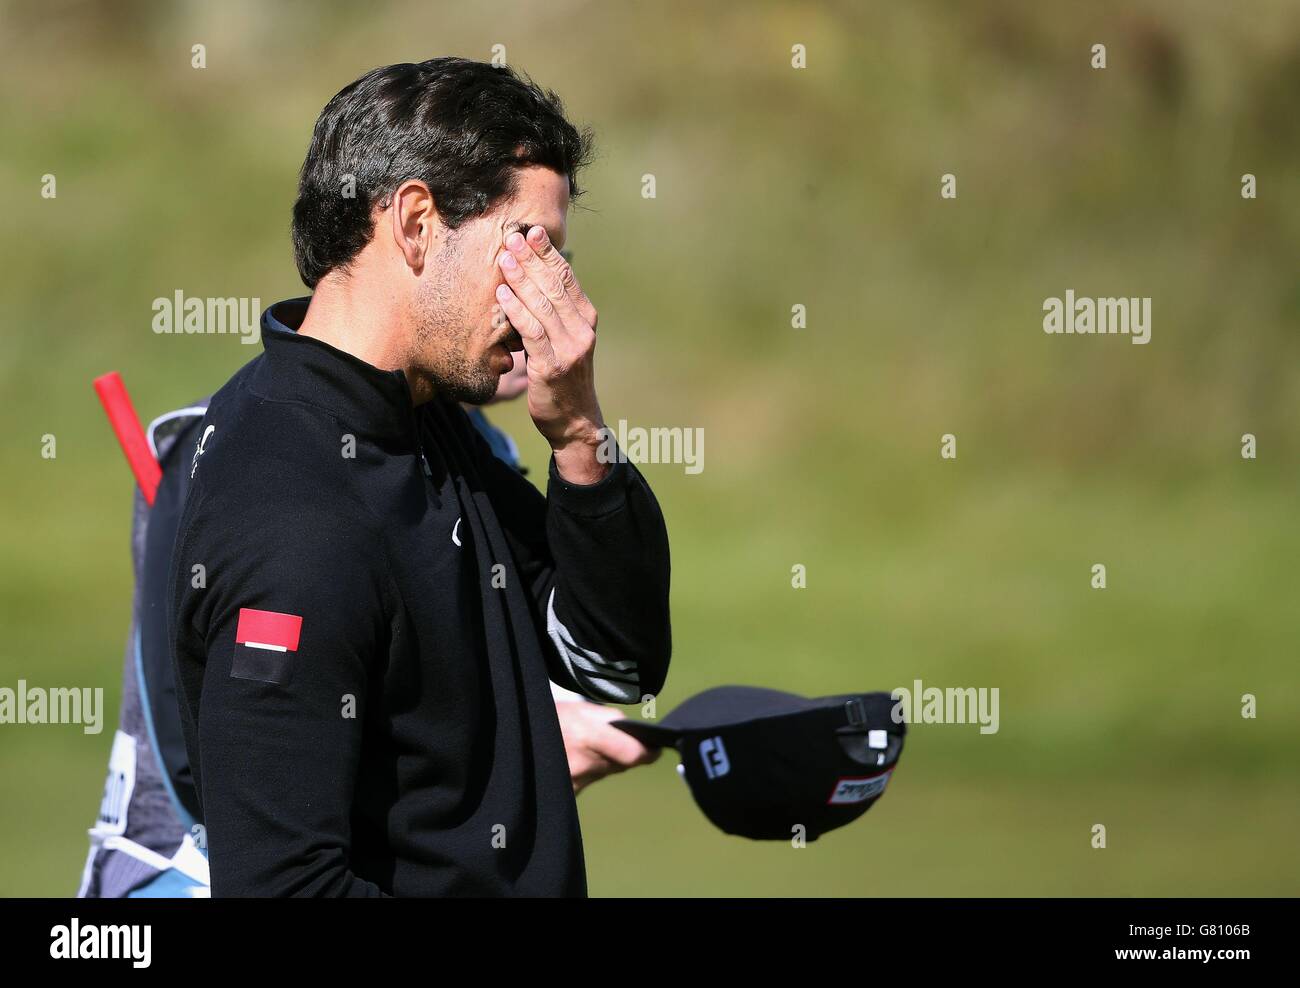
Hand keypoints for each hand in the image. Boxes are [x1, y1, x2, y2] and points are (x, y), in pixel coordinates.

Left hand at [495, 226, 608, 483]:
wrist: (575, 423)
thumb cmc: (564, 380)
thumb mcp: (565, 342)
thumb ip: (553, 315)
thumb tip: (530, 282)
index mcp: (586, 320)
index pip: (567, 278)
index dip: (549, 253)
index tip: (532, 232)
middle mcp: (581, 330)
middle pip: (555, 285)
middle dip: (532, 259)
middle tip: (512, 237)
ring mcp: (569, 348)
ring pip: (543, 305)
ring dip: (522, 279)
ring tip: (504, 258)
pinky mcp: (552, 366)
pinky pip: (532, 332)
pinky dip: (516, 311)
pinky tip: (502, 295)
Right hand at [554, 701, 660, 795]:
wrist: (510, 739)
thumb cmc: (545, 717)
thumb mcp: (576, 708)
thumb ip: (607, 719)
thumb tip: (630, 731)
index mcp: (587, 736)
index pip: (634, 754)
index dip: (649, 752)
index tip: (656, 748)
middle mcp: (583, 764)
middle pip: (621, 764)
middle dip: (622, 753)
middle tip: (611, 741)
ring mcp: (573, 783)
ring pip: (604, 773)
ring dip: (601, 762)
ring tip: (583, 746)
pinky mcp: (566, 795)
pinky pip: (587, 782)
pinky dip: (586, 772)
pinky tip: (571, 759)